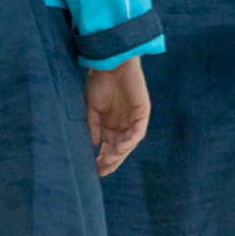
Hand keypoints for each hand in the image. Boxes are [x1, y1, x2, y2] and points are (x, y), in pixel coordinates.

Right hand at [86, 56, 150, 176]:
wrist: (110, 64)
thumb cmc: (99, 82)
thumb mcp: (91, 108)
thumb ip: (93, 126)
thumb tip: (92, 145)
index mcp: (111, 124)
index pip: (109, 147)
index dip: (103, 159)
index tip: (94, 170)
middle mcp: (123, 123)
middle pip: (120, 148)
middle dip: (112, 161)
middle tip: (101, 171)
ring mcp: (134, 118)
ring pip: (130, 142)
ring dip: (120, 153)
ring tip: (109, 161)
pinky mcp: (143, 112)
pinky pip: (139, 131)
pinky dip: (131, 140)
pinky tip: (121, 147)